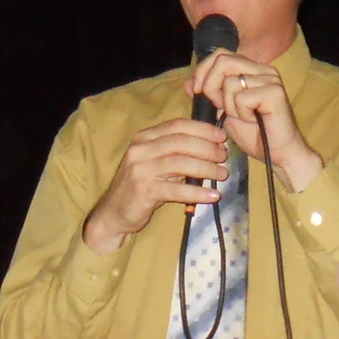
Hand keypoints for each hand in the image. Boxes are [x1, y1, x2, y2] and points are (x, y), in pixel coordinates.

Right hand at [81, 119, 229, 253]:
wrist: (114, 212)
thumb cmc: (140, 186)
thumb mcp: (155, 163)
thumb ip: (175, 153)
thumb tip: (210, 146)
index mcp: (144, 137)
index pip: (177, 125)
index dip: (202, 129)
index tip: (221, 136)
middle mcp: (140, 149)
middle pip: (180, 142)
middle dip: (207, 147)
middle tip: (223, 156)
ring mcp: (140, 169)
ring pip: (180, 163)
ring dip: (206, 168)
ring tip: (222, 174)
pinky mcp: (144, 190)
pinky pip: (176, 189)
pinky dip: (197, 192)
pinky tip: (212, 196)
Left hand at [189, 52, 324, 191]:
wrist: (278, 155)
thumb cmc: (255, 135)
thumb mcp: (224, 113)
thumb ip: (209, 96)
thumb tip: (188, 83)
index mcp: (252, 70)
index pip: (221, 54)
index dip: (204, 69)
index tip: (199, 92)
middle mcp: (263, 69)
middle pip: (223, 61)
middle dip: (211, 86)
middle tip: (219, 108)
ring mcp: (270, 79)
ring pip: (231, 82)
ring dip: (229, 106)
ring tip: (244, 117)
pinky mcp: (274, 92)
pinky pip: (242, 97)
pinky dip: (242, 113)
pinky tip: (253, 120)